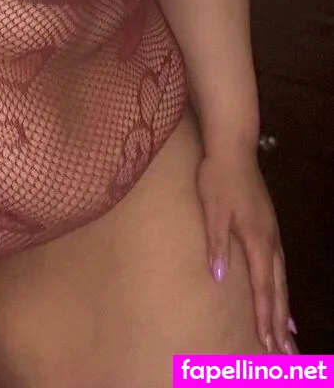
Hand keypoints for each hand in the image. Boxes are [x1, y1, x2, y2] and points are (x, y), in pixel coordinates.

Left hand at [197, 150, 294, 353]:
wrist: (233, 149)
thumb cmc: (218, 178)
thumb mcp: (213, 210)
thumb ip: (217, 243)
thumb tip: (222, 278)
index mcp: (258, 240)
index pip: (263, 288)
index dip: (265, 317)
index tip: (267, 343)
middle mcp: (270, 241)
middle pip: (278, 289)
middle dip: (281, 322)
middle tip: (285, 352)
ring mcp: (272, 233)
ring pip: (282, 279)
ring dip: (284, 307)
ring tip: (289, 334)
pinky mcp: (268, 225)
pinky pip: (279, 265)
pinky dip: (281, 286)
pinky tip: (279, 291)